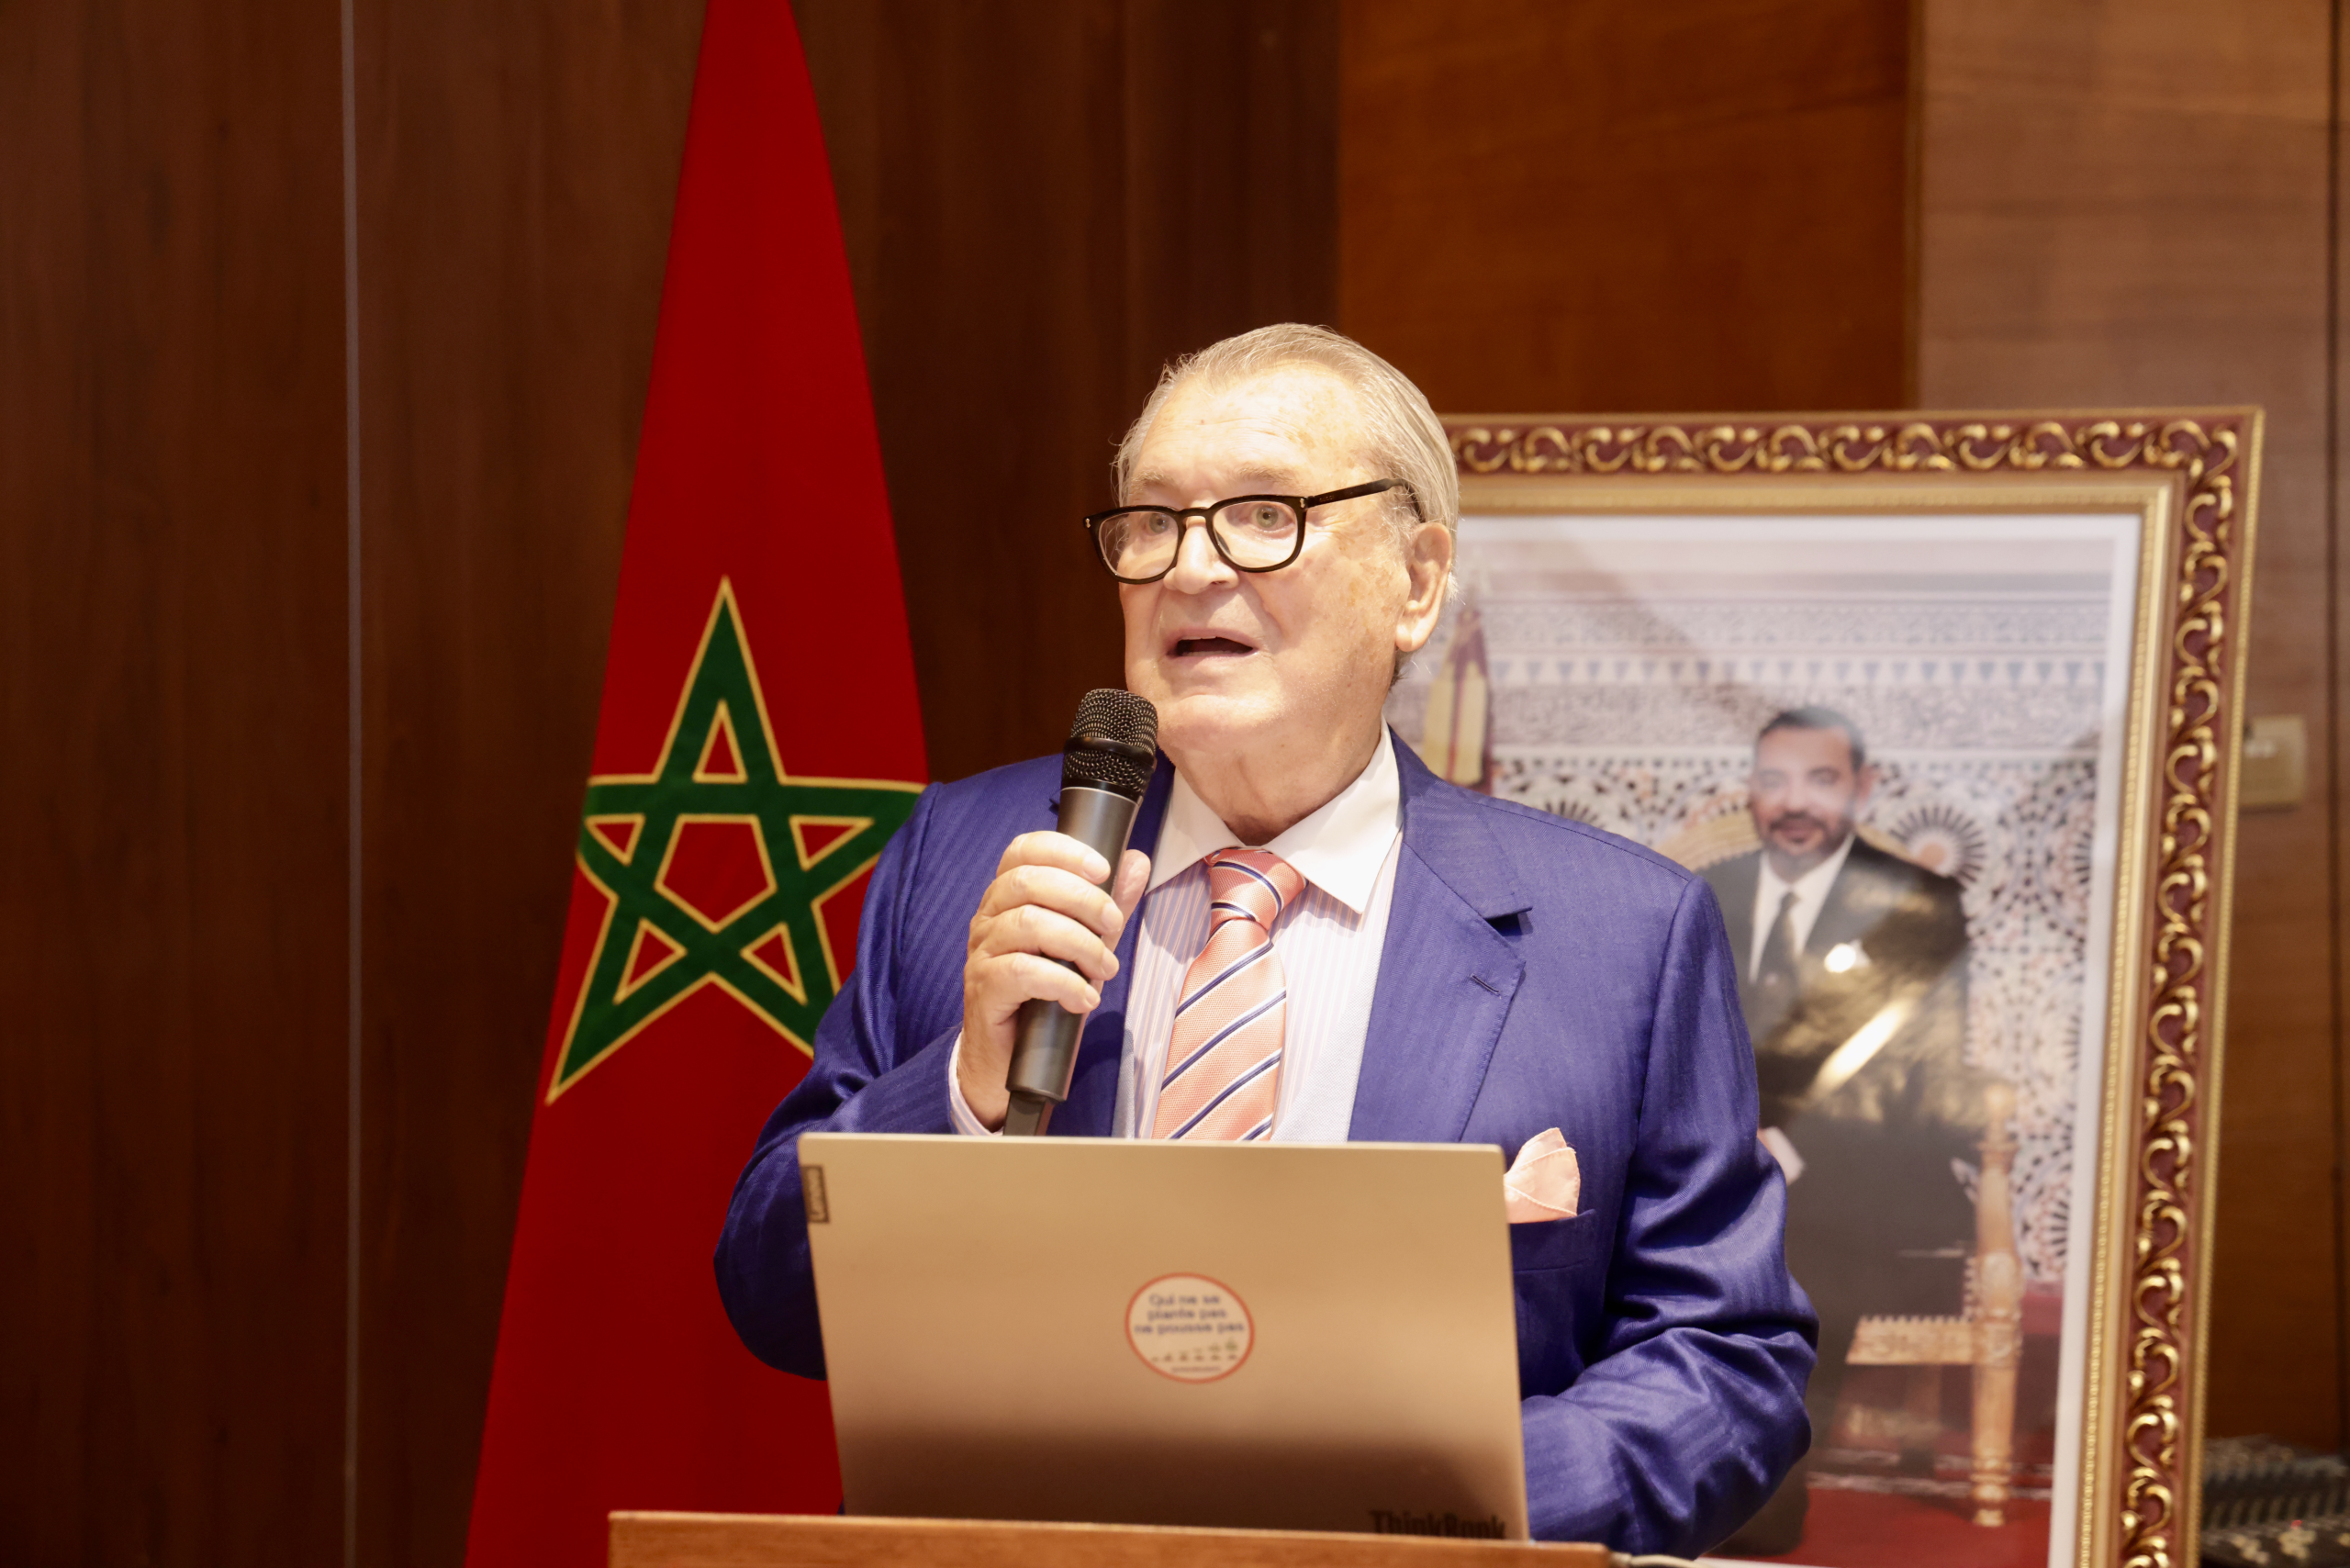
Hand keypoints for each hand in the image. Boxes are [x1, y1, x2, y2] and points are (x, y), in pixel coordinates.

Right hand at [958, 833, 1150, 1128]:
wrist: (1009, 1062)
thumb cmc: (1046, 995)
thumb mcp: (1084, 943)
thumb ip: (1107, 904)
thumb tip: (1136, 861)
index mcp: (1008, 898)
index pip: (1022, 851)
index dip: (1062, 851)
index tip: (1103, 868)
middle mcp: (987, 918)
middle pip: (1027, 882)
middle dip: (1082, 899)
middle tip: (1113, 926)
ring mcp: (981, 953)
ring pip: (1027, 924)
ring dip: (1079, 943)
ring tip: (1106, 969)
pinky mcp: (983, 989)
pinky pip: (1020, 971)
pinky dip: (1063, 982)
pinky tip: (1084, 998)